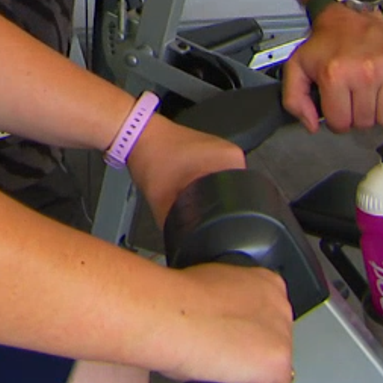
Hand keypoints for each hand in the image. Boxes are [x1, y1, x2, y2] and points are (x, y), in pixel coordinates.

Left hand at [125, 116, 246, 227]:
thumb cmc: (151, 157)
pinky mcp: (210, 152)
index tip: (214, 225)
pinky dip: (205, 186)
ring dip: (211, 196)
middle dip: (217, 208)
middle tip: (199, 215)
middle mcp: (231, 153)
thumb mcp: (162, 199)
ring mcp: (222, 151)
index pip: (244, 197)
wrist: (137, 136)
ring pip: (224, 186)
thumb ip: (173, 226)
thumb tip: (183, 246)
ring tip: (192, 200)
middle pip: (234, 193)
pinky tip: (191, 191)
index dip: (229, 216)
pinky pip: (216, 176)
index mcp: (230, 159)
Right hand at [165, 262, 294, 382]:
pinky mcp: (277, 366)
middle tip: (225, 356)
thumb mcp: (209, 284)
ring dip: (253, 372)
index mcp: (264, 281)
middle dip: (253, 349)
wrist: (167, 313)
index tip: (235, 339)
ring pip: (275, 365)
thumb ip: (226, 299)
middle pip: (275, 338)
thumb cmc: (175, 300)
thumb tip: (220, 316)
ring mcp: (282, 336)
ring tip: (224, 373)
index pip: (268, 315)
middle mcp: (279, 305)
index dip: (249, 331)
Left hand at [280, 4, 382, 132]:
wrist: (347, 14)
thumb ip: (294, 100)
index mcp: (336, 74)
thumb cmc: (327, 42)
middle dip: (358, 116)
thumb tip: (313, 125)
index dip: (338, 120)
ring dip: (380, 112)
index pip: (341, 123)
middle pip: (366, 122)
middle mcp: (365, 70)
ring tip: (373, 95)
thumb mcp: (297, 67)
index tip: (339, 108)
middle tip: (355, 98)